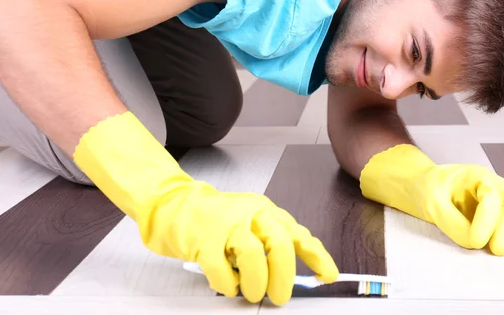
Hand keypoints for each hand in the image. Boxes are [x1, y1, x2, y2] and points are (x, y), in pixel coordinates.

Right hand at [147, 184, 338, 304]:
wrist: (175, 206)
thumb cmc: (215, 218)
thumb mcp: (250, 222)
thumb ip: (271, 242)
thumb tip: (293, 273)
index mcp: (264, 210)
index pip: (298, 233)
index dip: (316, 255)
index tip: (328, 274)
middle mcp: (249, 214)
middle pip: (279, 243)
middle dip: (283, 276)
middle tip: (279, 296)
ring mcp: (226, 225)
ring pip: (253, 255)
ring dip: (256, 282)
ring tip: (252, 293)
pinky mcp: (203, 240)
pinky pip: (221, 270)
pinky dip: (227, 285)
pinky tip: (228, 285)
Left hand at [359, 144, 503, 255]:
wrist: (426, 189)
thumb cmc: (429, 189)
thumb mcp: (431, 202)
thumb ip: (451, 223)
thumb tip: (474, 244)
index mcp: (476, 175)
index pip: (491, 196)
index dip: (487, 221)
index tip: (474, 241)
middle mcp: (495, 184)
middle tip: (493, 250)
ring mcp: (502, 198)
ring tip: (498, 250)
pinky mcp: (503, 213)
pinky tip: (503, 245)